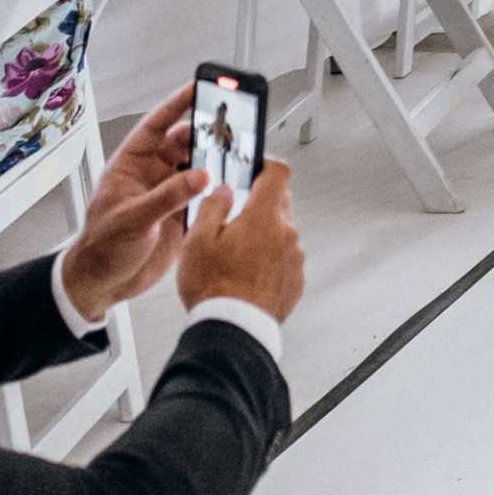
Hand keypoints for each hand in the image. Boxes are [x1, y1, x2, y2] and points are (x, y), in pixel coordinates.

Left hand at [57, 83, 212, 320]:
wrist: (103, 284)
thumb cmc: (100, 249)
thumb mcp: (131, 220)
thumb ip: (166, 197)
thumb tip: (200, 175)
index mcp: (130, 165)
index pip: (156, 126)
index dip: (178, 104)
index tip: (200, 87)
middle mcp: (152, 174)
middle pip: (184, 142)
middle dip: (207, 131)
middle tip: (232, 124)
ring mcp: (168, 193)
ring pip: (199, 166)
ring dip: (217, 160)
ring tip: (239, 152)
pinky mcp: (182, 214)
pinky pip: (206, 193)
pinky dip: (221, 188)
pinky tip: (235, 184)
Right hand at [177, 160, 305, 321]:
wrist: (233, 329)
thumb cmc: (214, 288)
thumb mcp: (198, 241)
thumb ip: (213, 207)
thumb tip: (224, 191)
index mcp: (264, 217)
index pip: (279, 173)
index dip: (266, 165)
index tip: (255, 168)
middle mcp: (287, 234)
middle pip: (279, 203)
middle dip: (259, 205)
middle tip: (233, 220)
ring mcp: (295, 257)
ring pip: (281, 233)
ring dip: (263, 236)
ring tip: (235, 256)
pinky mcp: (295, 279)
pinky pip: (284, 259)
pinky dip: (269, 260)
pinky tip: (246, 274)